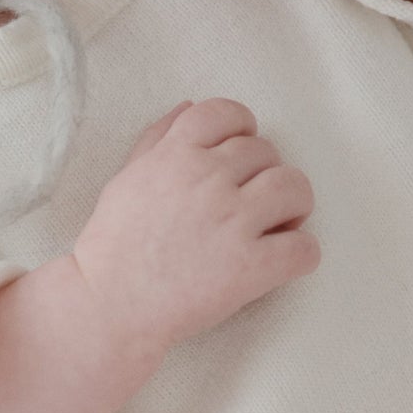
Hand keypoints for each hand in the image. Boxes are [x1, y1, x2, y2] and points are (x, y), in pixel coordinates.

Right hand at [71, 98, 317, 359]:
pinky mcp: (251, 267)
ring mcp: (232, 222)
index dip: (241, 130)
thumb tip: (189, 106)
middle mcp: (207, 178)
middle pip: (266, 151)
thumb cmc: (113, 245)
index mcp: (175, 154)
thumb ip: (158, 139)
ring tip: (275, 227)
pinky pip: (305, 248)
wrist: (107, 306)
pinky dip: (300, 255)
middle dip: (261, 175)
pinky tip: (279, 262)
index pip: (229, 112)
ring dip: (292, 206)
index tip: (237, 157)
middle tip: (248, 205)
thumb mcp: (126, 179)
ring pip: (296, 188)